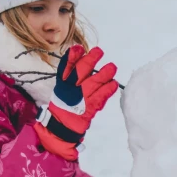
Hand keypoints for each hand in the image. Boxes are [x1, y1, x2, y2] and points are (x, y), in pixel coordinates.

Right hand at [34, 45, 118, 159]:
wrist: (61, 128)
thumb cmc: (65, 105)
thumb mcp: (63, 89)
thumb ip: (71, 75)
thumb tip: (81, 56)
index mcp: (62, 84)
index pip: (65, 68)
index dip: (72, 57)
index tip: (78, 48)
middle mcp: (70, 90)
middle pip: (80, 72)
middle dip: (90, 60)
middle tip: (99, 52)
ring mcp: (80, 99)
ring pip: (93, 83)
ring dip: (104, 74)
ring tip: (112, 67)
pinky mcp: (89, 108)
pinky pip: (100, 97)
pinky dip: (108, 90)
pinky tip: (114, 83)